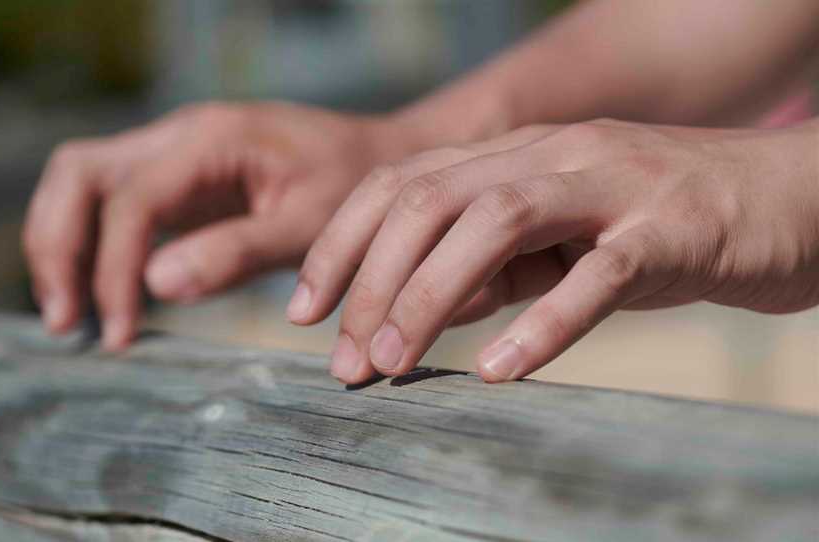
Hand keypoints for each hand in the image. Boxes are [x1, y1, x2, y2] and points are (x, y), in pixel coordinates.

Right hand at [23, 101, 407, 349]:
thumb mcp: (307, 224)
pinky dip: (95, 245)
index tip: (120, 333)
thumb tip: (155, 286)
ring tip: (72, 319)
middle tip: (68, 323)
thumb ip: (236, 253)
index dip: (112, 268)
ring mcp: (174, 152)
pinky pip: (113, 202)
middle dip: (58, 246)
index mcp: (210, 138)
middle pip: (77, 173)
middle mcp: (179, 135)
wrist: (378, 158)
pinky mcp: (179, 179)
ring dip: (64, 244)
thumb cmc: (354, 188)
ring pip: (82, 181)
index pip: (131, 200)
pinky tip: (107, 296)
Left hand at [290, 118, 818, 383]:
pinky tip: (501, 370)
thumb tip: (415, 309)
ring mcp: (614, 184)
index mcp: (520, 152)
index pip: (402, 183)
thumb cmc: (662, 225)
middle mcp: (555, 154)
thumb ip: (491, 264)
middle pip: (432, 200)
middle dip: (372, 280)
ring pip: (497, 222)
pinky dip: (544, 321)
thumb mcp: (560, 239)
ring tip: (391, 362)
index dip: (341, 244)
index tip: (303, 311)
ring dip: (430, 296)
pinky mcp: (672, 228)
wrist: (789, 199)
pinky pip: (600, 273)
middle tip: (344, 361)